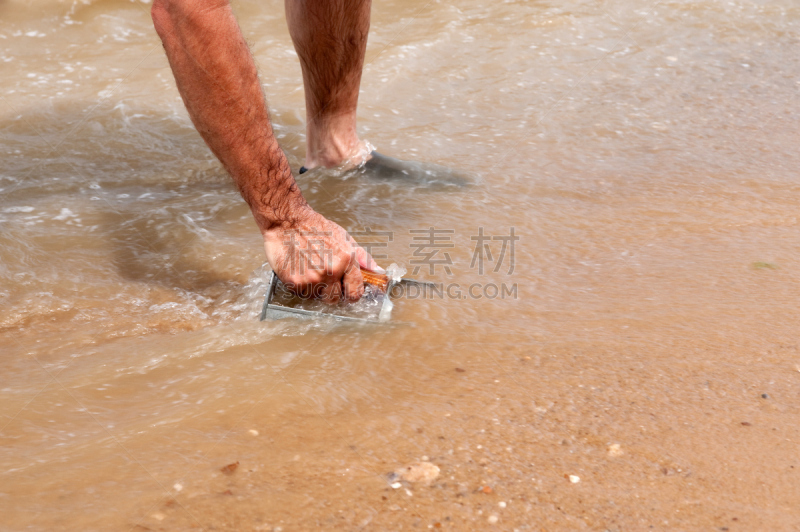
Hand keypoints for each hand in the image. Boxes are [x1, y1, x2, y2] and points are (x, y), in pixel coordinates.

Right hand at [262, 206, 378, 302]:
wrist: (287, 221)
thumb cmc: (314, 227)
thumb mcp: (344, 238)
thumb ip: (362, 257)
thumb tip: (377, 270)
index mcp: (346, 260)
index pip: (355, 292)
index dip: (351, 293)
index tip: (346, 291)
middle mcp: (331, 271)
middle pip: (334, 298)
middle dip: (330, 291)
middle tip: (322, 276)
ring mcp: (312, 278)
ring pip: (317, 296)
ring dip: (314, 288)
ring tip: (309, 269)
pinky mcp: (295, 282)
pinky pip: (301, 293)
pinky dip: (300, 285)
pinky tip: (299, 269)